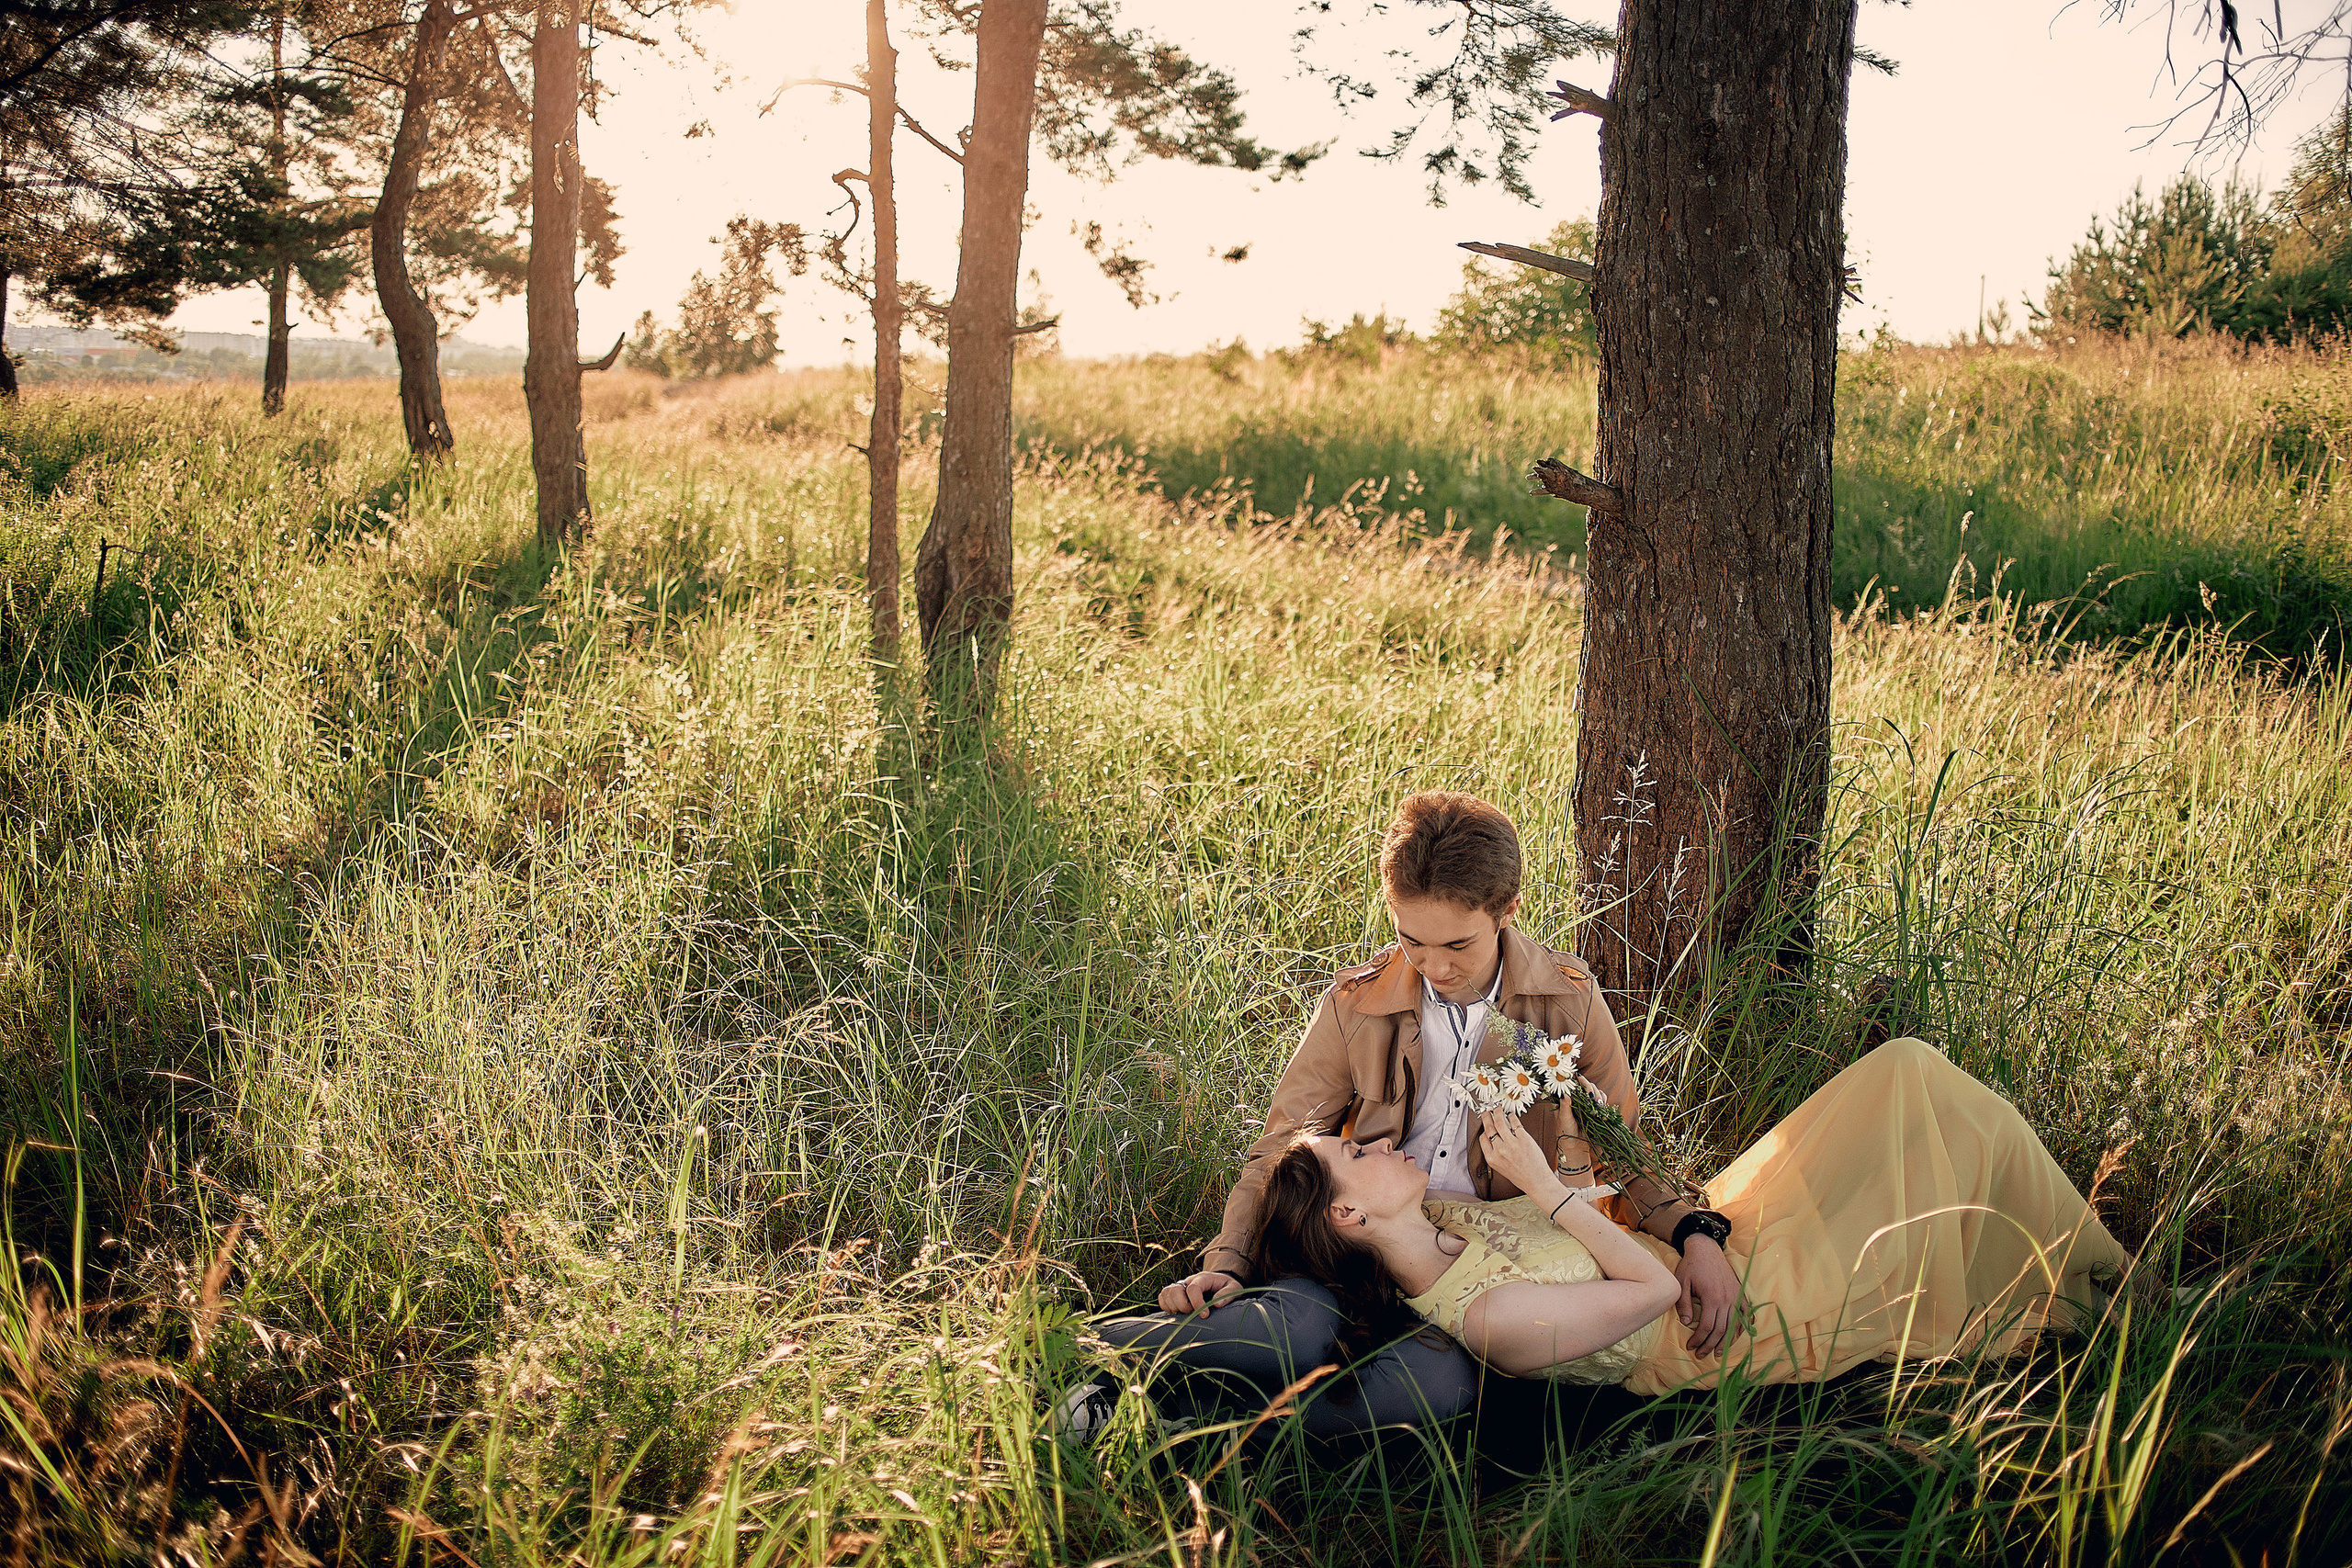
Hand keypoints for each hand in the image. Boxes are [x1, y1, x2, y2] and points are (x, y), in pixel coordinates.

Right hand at [1158, 1270, 1241, 1316]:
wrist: (1219, 1282)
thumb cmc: (1226, 1286)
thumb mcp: (1233, 1288)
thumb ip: (1227, 1294)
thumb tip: (1217, 1305)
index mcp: (1202, 1278)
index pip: (1193, 1288)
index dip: (1197, 1303)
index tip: (1204, 1315)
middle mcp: (1188, 1280)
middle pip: (1175, 1290)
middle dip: (1183, 1306)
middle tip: (1193, 1314)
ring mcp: (1180, 1286)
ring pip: (1167, 1293)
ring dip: (1174, 1307)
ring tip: (1185, 1313)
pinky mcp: (1174, 1293)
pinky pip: (1162, 1298)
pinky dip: (1166, 1307)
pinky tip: (1178, 1312)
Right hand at [1477, 1107, 1556, 1194]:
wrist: (1537, 1181)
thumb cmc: (1521, 1176)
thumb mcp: (1501, 1167)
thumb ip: (1495, 1153)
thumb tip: (1494, 1137)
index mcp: (1492, 1158)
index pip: (1483, 1139)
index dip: (1483, 1129)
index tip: (1485, 1124)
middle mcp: (1500, 1150)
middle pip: (1489, 1128)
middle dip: (1487, 1117)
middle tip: (1487, 1111)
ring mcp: (1512, 1144)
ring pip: (1500, 1122)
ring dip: (1497, 1112)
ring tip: (1498, 1108)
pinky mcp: (1524, 1139)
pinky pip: (1515, 1123)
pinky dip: (1512, 1117)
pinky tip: (1511, 1115)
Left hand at [1553, 1075, 1602, 1179]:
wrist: (1576, 1144)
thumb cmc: (1566, 1130)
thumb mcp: (1564, 1117)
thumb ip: (1565, 1105)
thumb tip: (1564, 1093)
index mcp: (1567, 1098)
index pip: (1573, 1084)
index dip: (1577, 1079)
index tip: (1579, 1077)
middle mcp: (1577, 1098)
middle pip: (1586, 1085)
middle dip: (1590, 1088)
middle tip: (1591, 1096)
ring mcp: (1587, 1103)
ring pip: (1595, 1091)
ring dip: (1598, 1094)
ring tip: (1598, 1103)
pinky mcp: (1595, 1109)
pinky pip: (1601, 1099)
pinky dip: (1602, 1099)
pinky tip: (1601, 1104)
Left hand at [1674, 1235, 1743, 1356]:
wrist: (1706, 1248)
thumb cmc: (1691, 1265)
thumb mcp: (1682, 1282)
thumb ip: (1684, 1304)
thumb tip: (1687, 1323)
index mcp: (1712, 1297)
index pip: (1707, 1327)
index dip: (1699, 1339)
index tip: (1690, 1346)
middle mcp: (1727, 1299)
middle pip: (1721, 1330)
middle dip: (1710, 1345)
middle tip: (1701, 1354)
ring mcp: (1736, 1296)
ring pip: (1734, 1325)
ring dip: (1726, 1341)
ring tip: (1717, 1352)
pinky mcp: (1740, 1293)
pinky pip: (1745, 1314)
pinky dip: (1742, 1327)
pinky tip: (1737, 1336)